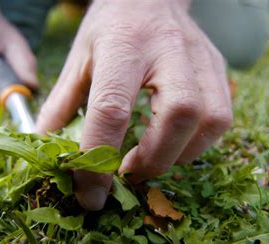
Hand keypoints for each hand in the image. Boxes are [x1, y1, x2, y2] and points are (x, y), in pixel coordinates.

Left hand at [37, 0, 232, 209]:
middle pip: (179, 113)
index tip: (90, 192)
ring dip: (178, 154)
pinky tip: (173, 143)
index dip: (99, 157)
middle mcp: (169, 49)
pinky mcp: (217, 67)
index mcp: (123, 45)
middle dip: (153, 158)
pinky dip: (198, 144)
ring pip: (210, 119)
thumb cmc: (111, 26)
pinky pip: (222, 117)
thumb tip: (46, 147)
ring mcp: (200, 57)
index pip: (113, 108)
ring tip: (149, 160)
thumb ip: (62, 103)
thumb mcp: (79, 57)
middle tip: (127, 173)